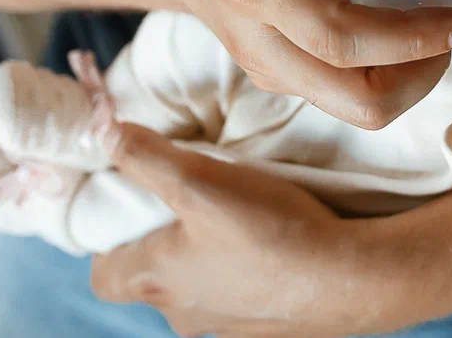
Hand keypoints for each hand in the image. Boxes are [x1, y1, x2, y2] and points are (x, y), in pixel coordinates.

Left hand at [91, 125, 401, 337]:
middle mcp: (184, 313)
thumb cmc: (269, 230)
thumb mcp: (200, 178)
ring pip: (200, 289)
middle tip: (191, 203)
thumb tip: (101, 132)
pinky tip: (275, 245)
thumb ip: (145, 155)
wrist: (351, 279)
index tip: (134, 208)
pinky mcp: (267, 328)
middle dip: (164, 243)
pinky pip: (243, 299)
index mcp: (156, 281)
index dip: (110, 241)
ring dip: (208, 259)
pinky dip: (249, 274)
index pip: (103, 274)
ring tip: (239, 220)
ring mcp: (227, 327)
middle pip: (153, 280)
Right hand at [140, 0, 451, 128]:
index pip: (343, 37)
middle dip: (423, 75)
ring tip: (436, 27)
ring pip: (357, 108)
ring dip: (410, 78)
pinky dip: (387, 74)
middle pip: (359, 100)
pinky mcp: (278, 79)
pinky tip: (402, 29)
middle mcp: (259, 43)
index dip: (414, 37)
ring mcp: (267, 70)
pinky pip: (345, 96)